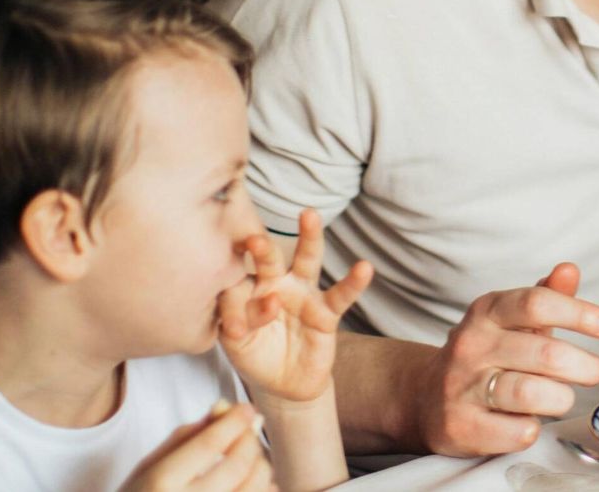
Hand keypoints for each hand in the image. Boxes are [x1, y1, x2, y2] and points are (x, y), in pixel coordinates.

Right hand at [118, 402, 273, 491]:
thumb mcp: (150, 466)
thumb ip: (186, 436)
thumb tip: (226, 407)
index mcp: (160, 485)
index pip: (208, 444)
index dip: (234, 421)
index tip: (247, 408)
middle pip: (237, 466)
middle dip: (249, 441)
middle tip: (248, 429)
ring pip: (254, 488)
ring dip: (260, 465)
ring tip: (249, 457)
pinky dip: (264, 488)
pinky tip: (251, 482)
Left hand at [219, 209, 372, 403]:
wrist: (284, 382)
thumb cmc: (256, 354)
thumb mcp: (236, 344)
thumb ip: (237, 323)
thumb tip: (253, 311)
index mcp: (249, 288)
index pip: (237, 287)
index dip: (234, 308)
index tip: (235, 331)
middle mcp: (277, 283)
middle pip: (271, 258)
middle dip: (264, 249)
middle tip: (256, 241)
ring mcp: (303, 294)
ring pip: (307, 260)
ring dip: (309, 237)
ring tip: (309, 216)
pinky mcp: (326, 312)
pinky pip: (341, 294)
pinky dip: (354, 282)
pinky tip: (364, 268)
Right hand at [412, 262, 598, 456]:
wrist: (424, 397)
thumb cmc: (485, 355)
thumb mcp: (511, 320)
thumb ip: (545, 296)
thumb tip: (570, 269)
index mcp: (488, 311)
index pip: (538, 303)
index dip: (582, 314)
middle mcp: (472, 344)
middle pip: (545, 353)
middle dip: (584, 366)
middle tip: (594, 372)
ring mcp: (463, 386)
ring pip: (532, 393)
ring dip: (561, 398)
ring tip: (562, 397)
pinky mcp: (460, 425)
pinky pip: (517, 431)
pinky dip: (534, 428)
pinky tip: (530, 420)